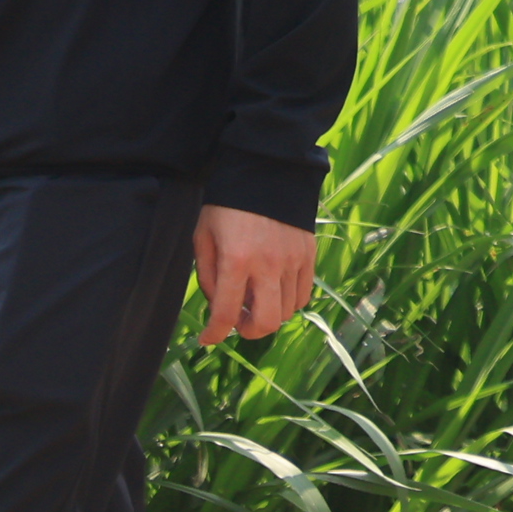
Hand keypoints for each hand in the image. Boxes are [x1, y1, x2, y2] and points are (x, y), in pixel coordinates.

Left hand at [192, 206, 316, 346]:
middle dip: (248, 331)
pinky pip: (303, 294)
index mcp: (236, 260)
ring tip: (256, 301)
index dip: (214, 334)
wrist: (265, 172)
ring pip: (286, 311)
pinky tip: (274, 291)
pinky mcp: (308, 254)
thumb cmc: (227, 206)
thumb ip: (208, 276)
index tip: (208, 338)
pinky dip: (288, 302)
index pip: (226, 314)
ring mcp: (293, 260)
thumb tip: (219, 306)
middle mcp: (268, 265)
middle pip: (266, 322)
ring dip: (268, 315)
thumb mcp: (204, 238)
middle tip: (238, 322)